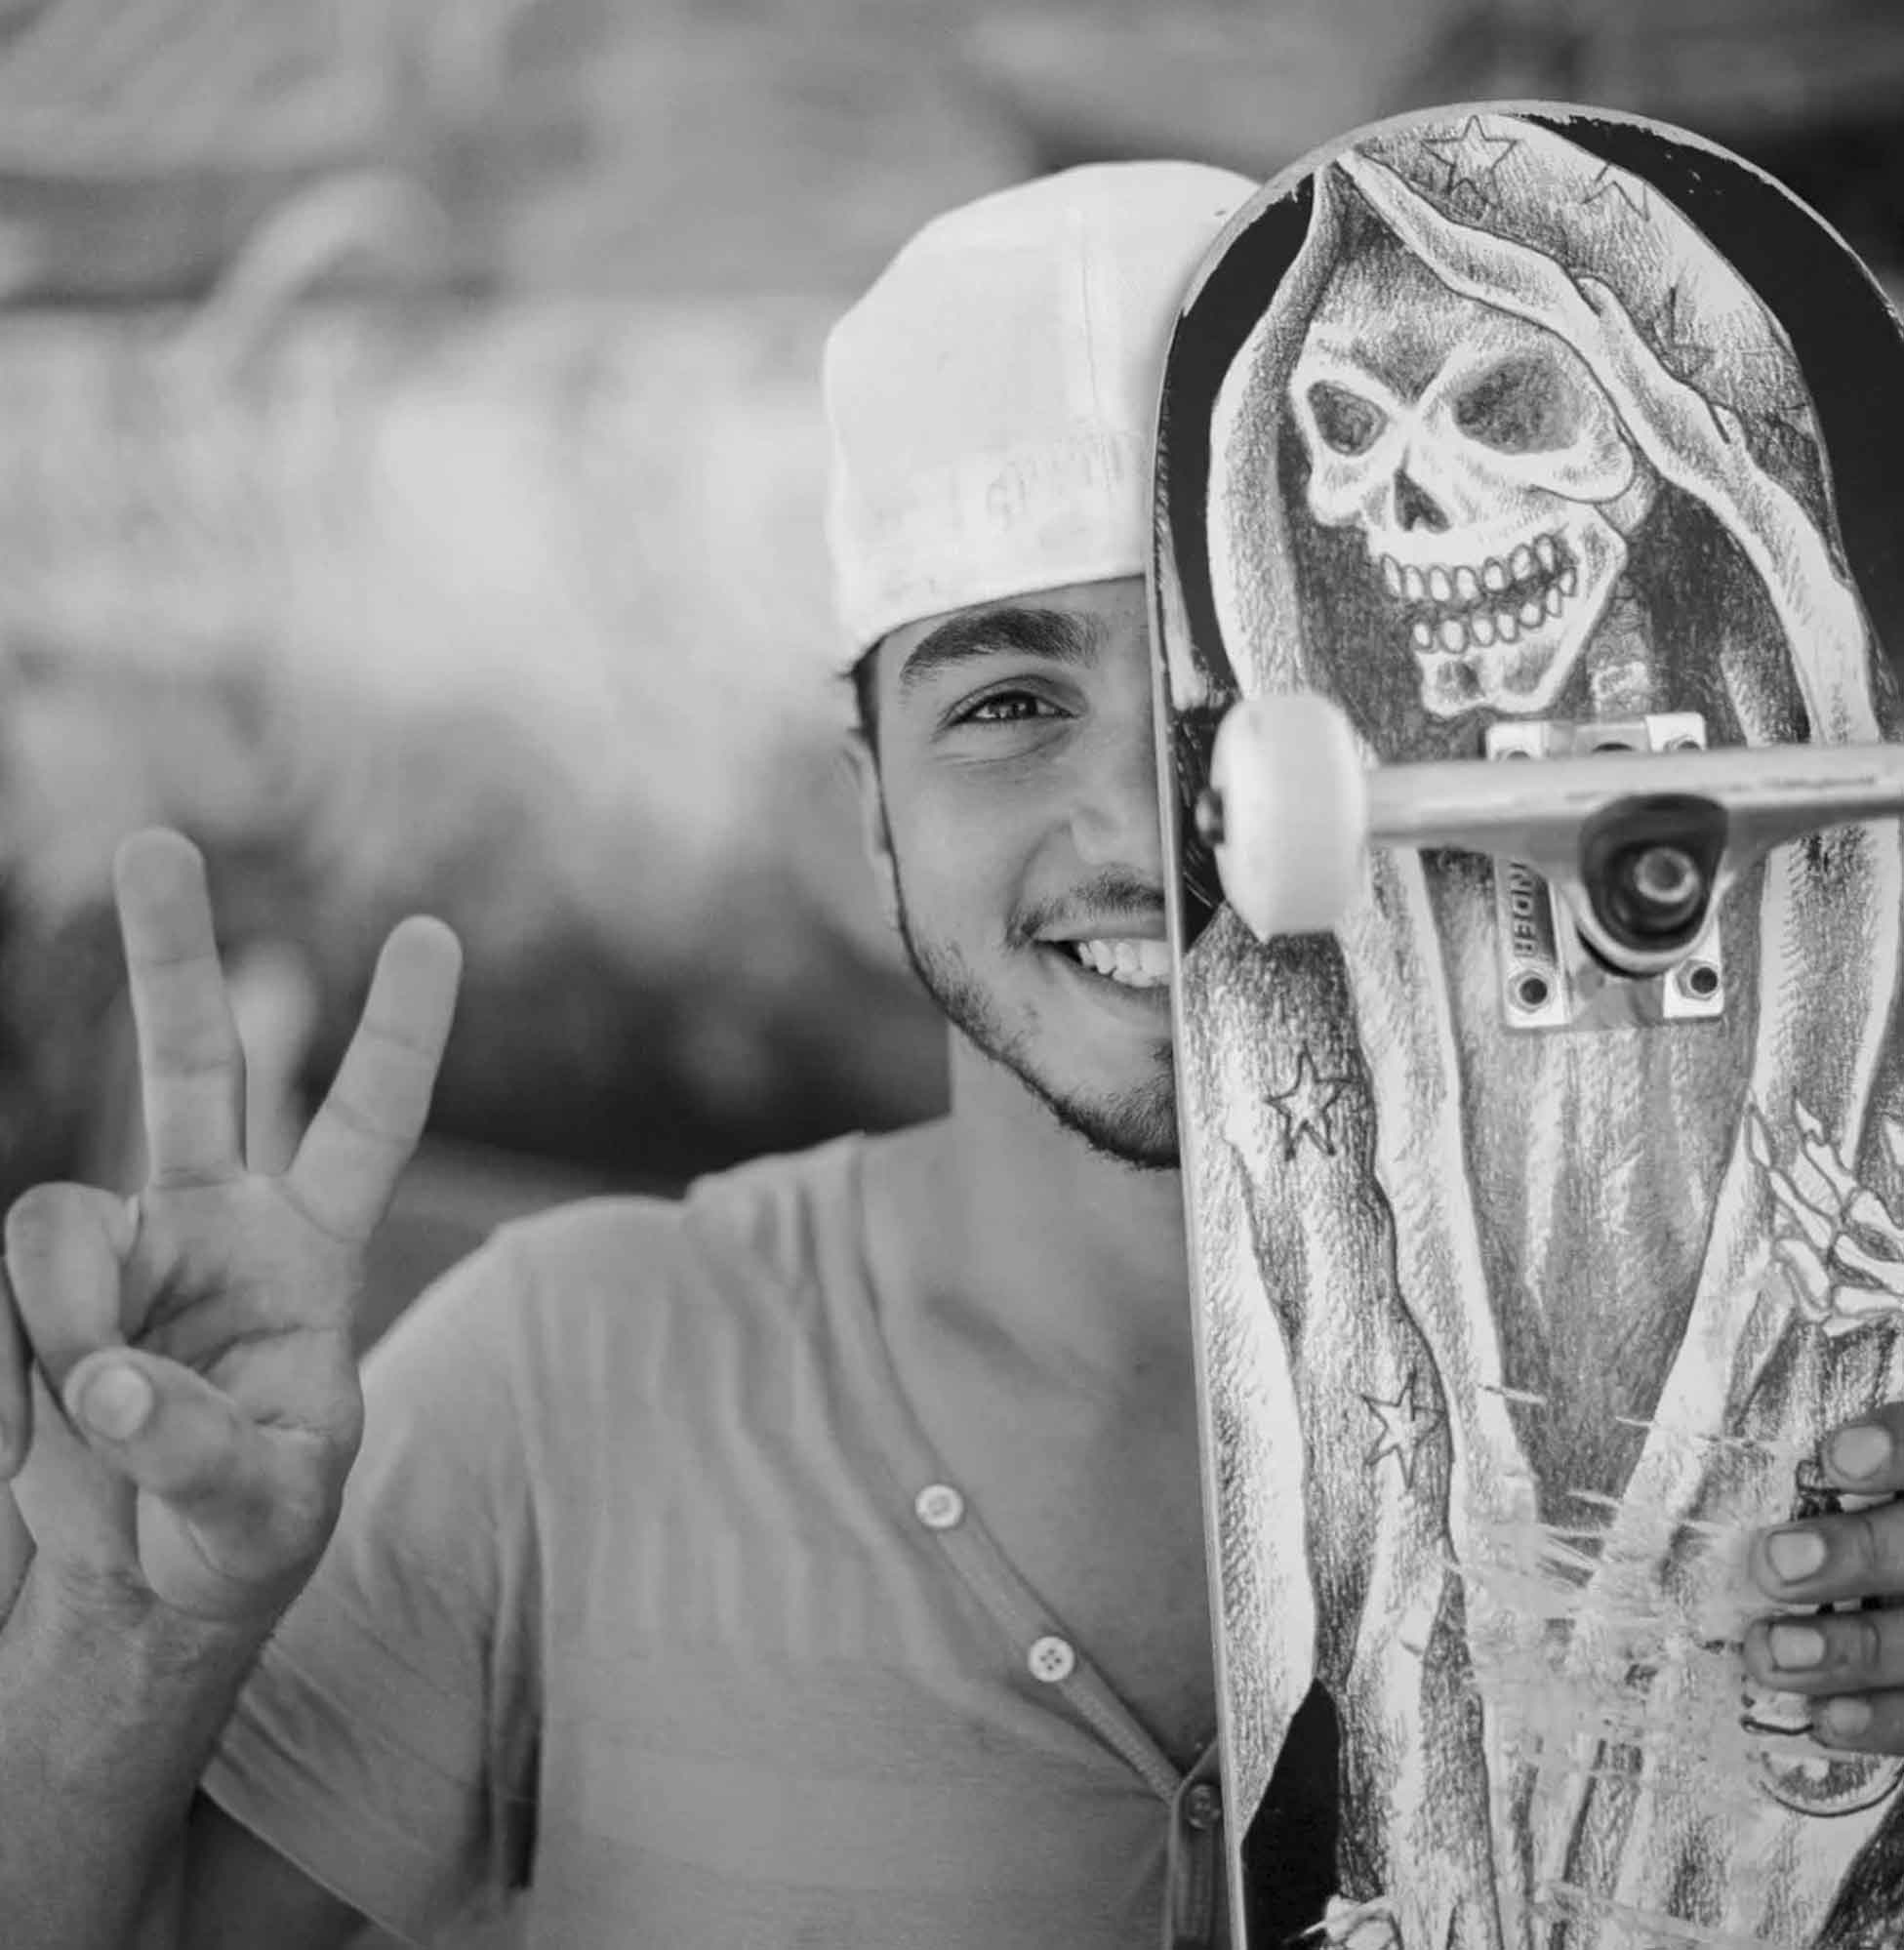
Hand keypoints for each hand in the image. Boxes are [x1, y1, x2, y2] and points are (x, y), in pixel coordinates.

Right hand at [0, 830, 460, 1630]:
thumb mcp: (264, 1511)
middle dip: (172, 958)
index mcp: (312, 1252)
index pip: (369, 1125)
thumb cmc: (245, 1529)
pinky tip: (32, 1438)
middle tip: (156, 842)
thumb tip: (110, 1377)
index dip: (397, 1034)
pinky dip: (13, 1373)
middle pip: (196, 1066)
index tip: (429, 932)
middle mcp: (216, 1221)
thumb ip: (200, 1448)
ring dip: (61, 1327)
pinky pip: (2, 1293)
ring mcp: (116, 1249)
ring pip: (51, 1221)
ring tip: (91, 1424)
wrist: (147, 1580)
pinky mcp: (36, 1294)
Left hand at [1744, 1402, 1903, 1750]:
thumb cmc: (1875, 1520)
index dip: (1900, 1449)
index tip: (1834, 1459)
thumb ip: (1861, 1462)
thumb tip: (1791, 1459)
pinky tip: (1827, 1718)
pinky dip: (1886, 1722)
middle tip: (1774, 1564)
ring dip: (1854, 1652)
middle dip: (1858, 1558)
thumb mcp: (1883, 1472)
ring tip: (1771, 1652)